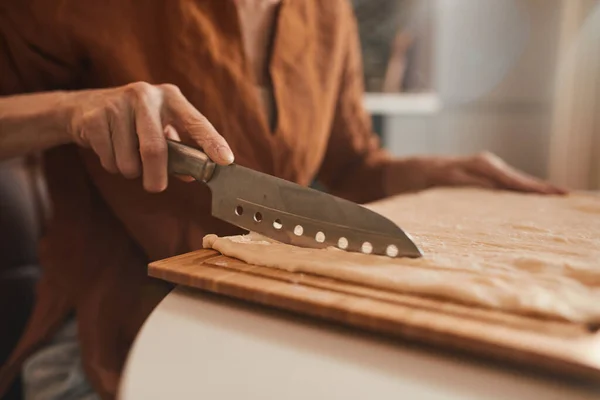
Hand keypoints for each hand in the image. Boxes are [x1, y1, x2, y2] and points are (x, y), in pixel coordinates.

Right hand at [67, 82, 233, 191]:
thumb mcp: (160, 128)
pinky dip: (112, 165)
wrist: (82, 107)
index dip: (212, 142)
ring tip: (127, 158)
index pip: (196, 122)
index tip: (225, 160)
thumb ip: (179, 150)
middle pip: (155, 149)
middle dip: (156, 176)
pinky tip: (109, 149)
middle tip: (155, 187)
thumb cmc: (132, 122)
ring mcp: (118, 104)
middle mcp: (146, 95)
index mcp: (170, 98)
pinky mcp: (95, 117)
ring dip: (130, 171)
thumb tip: (192, 174)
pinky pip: (109, 158)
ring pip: (129, 160)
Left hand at [422, 152, 566, 194]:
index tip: (547, 193)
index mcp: (479, 166)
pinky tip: (535, 192)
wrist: (415, 169)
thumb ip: (465, 183)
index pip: (510, 180)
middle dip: (539, 186)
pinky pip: (507, 180)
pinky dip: (522, 186)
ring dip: (534, 186)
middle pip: (517, 178)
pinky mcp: (484, 172)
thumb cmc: (425, 177)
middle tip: (563, 193)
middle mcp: (485, 164)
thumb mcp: (442, 181)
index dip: (530, 187)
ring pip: (514, 179)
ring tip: (556, 193)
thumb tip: (492, 186)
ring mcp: (485, 167)